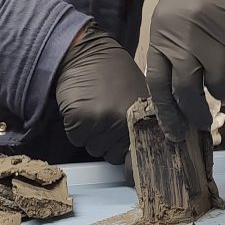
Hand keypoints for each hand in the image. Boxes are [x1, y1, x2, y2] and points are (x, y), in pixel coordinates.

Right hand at [56, 24, 147, 163]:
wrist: (87, 52)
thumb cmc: (114, 74)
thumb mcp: (140, 95)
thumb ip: (146, 124)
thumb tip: (148, 153)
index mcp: (145, 118)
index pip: (142, 157)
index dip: (136, 166)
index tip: (133, 172)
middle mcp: (125, 123)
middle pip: (115, 156)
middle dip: (111, 143)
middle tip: (109, 117)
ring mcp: (102, 121)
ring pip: (95, 149)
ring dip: (93, 135)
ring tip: (96, 109)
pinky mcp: (79, 120)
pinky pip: (78, 139)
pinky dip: (77, 129)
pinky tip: (83, 108)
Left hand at [146, 0, 224, 140]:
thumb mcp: (172, 13)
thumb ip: (173, 49)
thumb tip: (179, 94)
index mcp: (163, 32)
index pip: (159, 84)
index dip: (167, 113)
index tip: (175, 133)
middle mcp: (186, 34)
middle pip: (189, 90)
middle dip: (196, 112)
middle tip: (204, 121)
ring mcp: (216, 30)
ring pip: (221, 82)